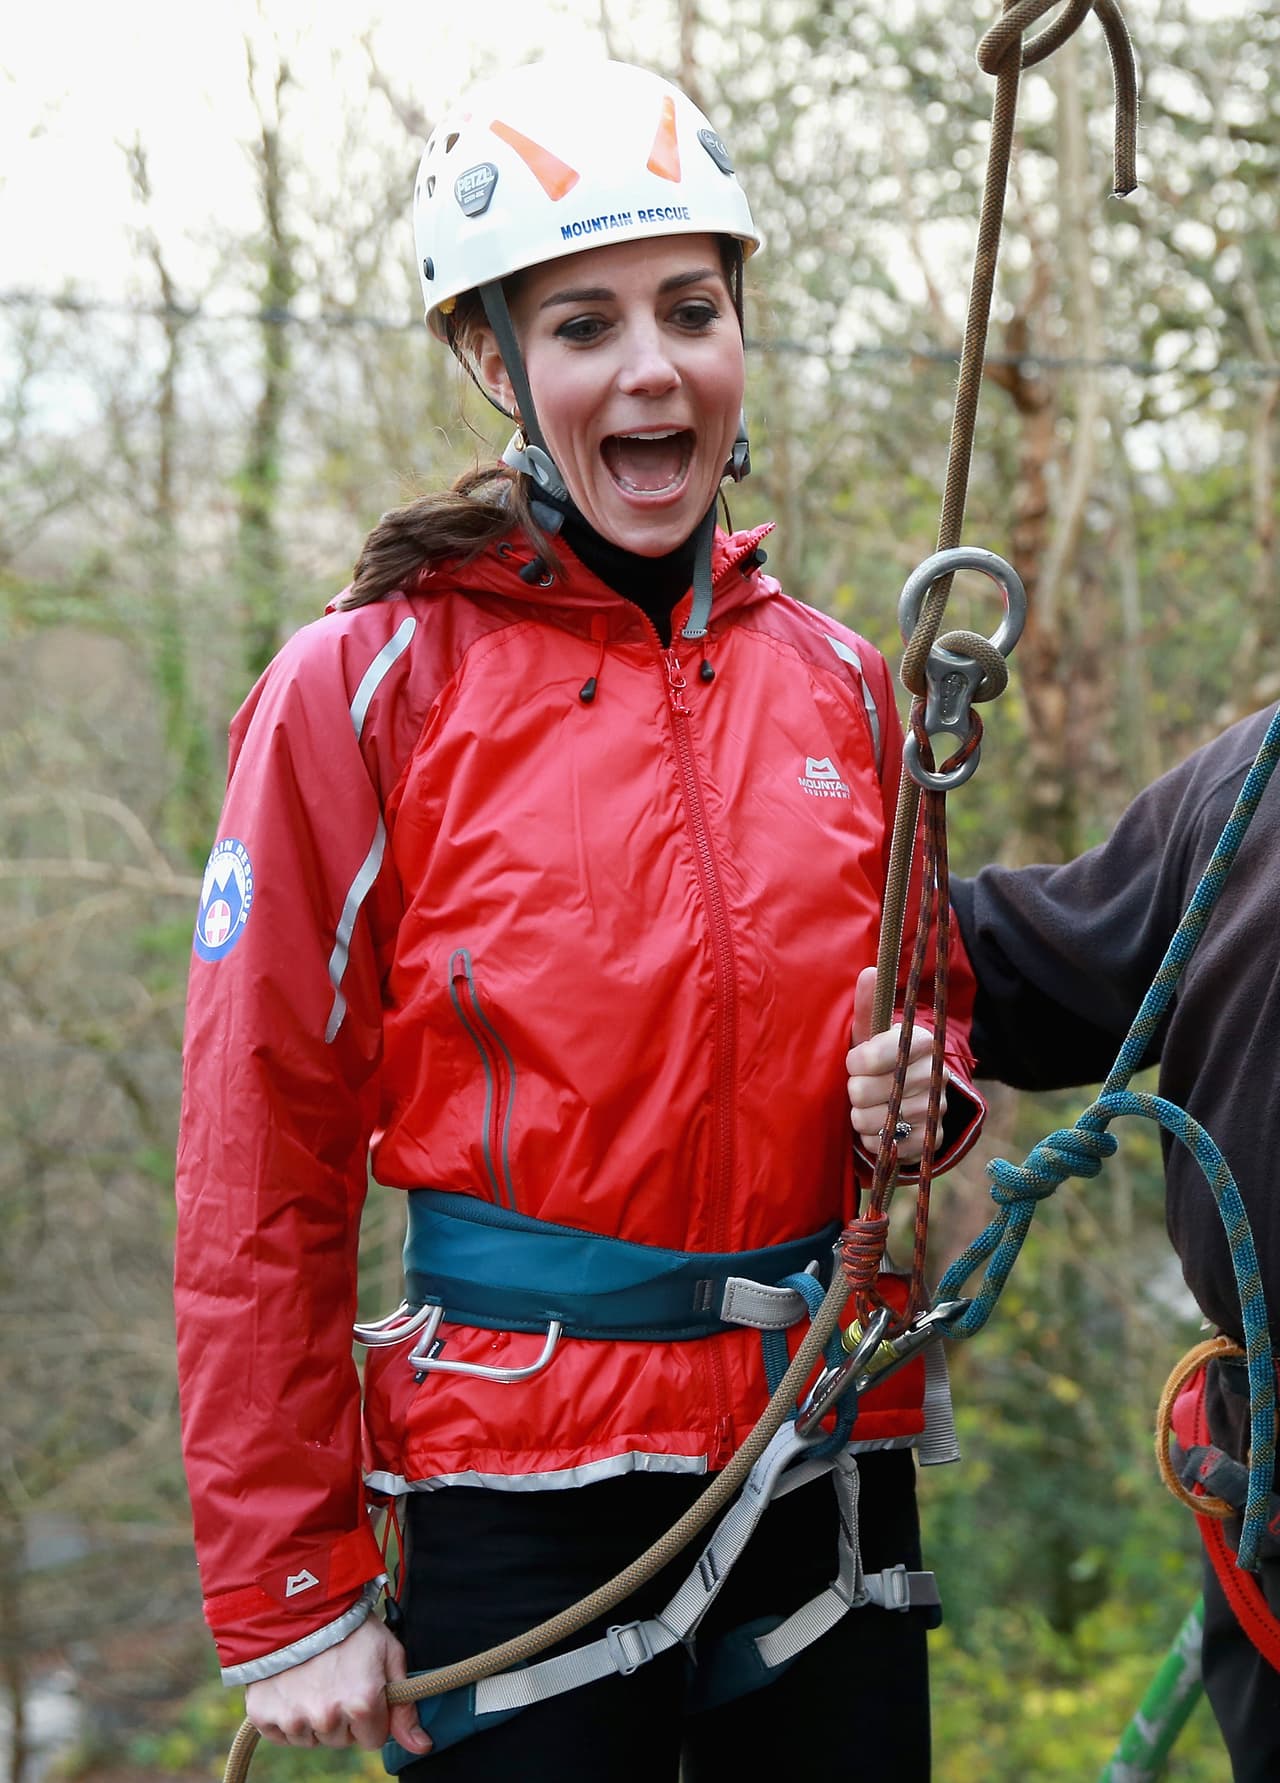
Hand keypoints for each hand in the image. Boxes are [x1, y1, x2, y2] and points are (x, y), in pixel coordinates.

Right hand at [244, 1612, 431, 1754]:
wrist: (297, 1602)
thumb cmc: (350, 1625)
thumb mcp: (389, 1654)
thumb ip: (405, 1706)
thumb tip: (422, 1746)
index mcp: (361, 1703)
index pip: (374, 1739)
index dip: (372, 1714)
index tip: (364, 1689)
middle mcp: (327, 1716)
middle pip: (342, 1740)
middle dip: (343, 1716)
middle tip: (338, 1678)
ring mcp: (293, 1718)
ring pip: (312, 1738)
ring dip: (314, 1716)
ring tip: (314, 1677)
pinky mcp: (263, 1715)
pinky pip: (281, 1734)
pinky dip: (286, 1715)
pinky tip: (292, 1685)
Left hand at [846, 966, 946, 1164]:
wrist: (905, 1098)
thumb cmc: (879, 1059)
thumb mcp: (871, 1033)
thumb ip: (869, 1006)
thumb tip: (870, 971)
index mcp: (923, 1042)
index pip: (881, 1054)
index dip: (859, 1061)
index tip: (853, 1061)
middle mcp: (936, 1074)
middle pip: (870, 1092)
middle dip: (856, 1091)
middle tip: (860, 1087)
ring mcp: (936, 1109)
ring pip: (877, 1121)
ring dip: (861, 1117)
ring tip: (869, 1106)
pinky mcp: (932, 1140)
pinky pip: (887, 1146)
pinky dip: (874, 1139)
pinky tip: (879, 1126)